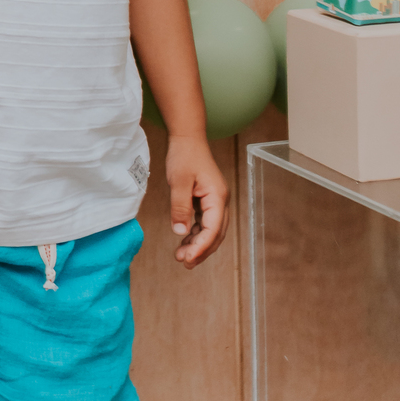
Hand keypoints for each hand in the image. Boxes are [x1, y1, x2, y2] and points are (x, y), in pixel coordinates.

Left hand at [166, 135, 228, 267]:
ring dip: (198, 244)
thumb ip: (180, 206)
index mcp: (218, 197)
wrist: (187, 138)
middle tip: (184, 262)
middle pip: (215, 234)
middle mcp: (220, 201)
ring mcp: (214, 201)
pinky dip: (195, 234)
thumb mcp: (179, 181)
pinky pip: (204, 223)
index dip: (201, 246)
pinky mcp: (207, 200)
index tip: (188, 258)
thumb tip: (180, 232)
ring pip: (210, 230)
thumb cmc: (184, 155)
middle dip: (201, 250)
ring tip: (181, 256)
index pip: (213, 229)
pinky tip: (184, 240)